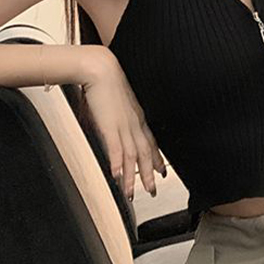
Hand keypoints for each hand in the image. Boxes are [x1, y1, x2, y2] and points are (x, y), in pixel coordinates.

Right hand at [82, 51, 166, 200]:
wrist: (101, 69)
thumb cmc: (106, 82)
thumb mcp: (117, 102)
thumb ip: (117, 115)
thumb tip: (112, 123)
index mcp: (137, 117)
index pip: (151, 142)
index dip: (157, 158)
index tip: (162, 171)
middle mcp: (134, 123)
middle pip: (145, 153)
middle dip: (149, 174)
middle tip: (153, 190)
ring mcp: (123, 126)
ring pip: (131, 156)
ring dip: (132, 177)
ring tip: (132, 194)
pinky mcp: (110, 125)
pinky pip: (116, 149)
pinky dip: (117, 164)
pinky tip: (116, 176)